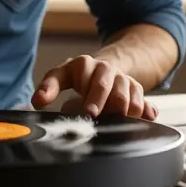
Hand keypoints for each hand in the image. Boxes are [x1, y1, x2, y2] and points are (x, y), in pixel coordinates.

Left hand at [31, 54, 158, 119]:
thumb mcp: (60, 77)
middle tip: (96, 116)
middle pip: (110, 86)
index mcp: (84, 65)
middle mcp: (106, 70)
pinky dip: (146, 111)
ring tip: (118, 121)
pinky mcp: (136, 91)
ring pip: (131, 94)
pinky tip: (147, 118)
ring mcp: (123, 80)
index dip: (89, 94)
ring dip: (125, 109)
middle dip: (103, 101)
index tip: (88, 112)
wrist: (107, 68)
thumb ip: (48, 88)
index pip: (85, 75)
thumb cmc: (79, 76)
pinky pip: (146, 102)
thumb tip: (38, 100)